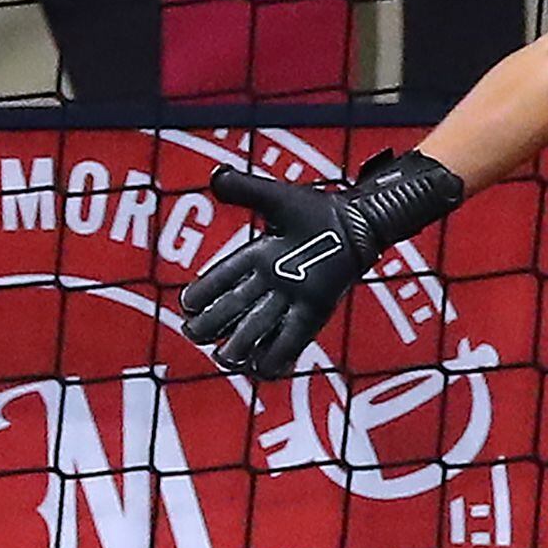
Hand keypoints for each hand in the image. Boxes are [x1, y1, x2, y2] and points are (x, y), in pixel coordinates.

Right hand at [179, 152, 462, 378]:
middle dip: (211, 325)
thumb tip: (215, 176)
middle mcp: (269, 282)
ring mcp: (291, 299)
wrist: (359, 223)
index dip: (202, 292)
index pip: (220, 278)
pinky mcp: (314, 312)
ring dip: (240, 346)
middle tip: (197, 334)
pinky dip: (278, 357)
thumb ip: (246, 188)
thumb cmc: (318, 210)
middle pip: (233, 309)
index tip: (188, 304)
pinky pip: (293, 339)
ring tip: (227, 358)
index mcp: (255, 257)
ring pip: (258, 329)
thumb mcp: (277, 198)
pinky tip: (264, 370)